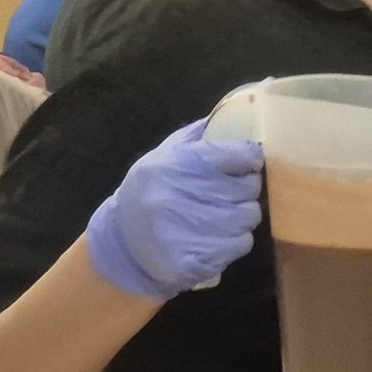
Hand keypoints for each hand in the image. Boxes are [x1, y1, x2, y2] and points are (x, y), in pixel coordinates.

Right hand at [84, 121, 264, 300]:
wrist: (122, 241)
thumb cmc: (150, 191)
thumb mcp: (163, 156)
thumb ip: (196, 138)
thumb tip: (231, 112)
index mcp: (175, 164)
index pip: (238, 154)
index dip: (248, 159)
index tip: (247, 164)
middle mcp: (179, 194)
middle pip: (248, 188)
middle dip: (245, 191)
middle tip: (231, 194)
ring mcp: (186, 229)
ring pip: (249, 217)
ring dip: (242, 217)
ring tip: (223, 216)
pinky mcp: (193, 258)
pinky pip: (241, 244)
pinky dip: (235, 241)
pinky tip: (216, 238)